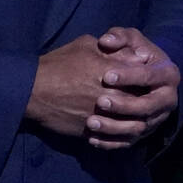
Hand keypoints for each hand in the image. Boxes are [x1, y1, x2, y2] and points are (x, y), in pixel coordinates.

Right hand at [24, 29, 177, 148]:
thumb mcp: (86, 45)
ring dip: (137, 120)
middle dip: (147, 98)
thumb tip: (129, 51)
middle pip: (140, 99)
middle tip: (149, 96)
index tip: (148, 73)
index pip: (141, 73)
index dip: (147, 74)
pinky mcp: (91, 131)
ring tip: (138, 117)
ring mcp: (102, 115)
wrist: (32, 90)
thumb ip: (112, 48)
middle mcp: (111, 94)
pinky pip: (113, 137)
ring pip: (131, 123)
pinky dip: (120, 135)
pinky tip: (121, 130)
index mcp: (112, 71)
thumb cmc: (59, 63)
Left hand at [89, 28, 179, 149]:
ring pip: (138, 128)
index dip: (128, 76)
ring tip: (91, 122)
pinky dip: (111, 143)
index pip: (149, 76)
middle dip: (123, 105)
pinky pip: (129, 142)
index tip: (106, 76)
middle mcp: (167, 99)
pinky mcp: (146, 133)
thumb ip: (119, 36)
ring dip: (114, 128)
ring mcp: (157, 118)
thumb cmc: (136, 54)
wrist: (147, 78)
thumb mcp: (132, 40)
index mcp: (168, 73)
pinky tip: (92, 139)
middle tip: (100, 101)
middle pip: (147, 106)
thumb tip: (105, 42)